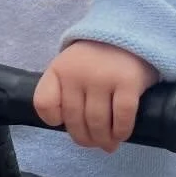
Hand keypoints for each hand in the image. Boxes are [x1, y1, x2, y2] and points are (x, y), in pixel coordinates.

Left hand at [34, 41, 156, 152]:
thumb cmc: (98, 57)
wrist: (131, 32)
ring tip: (108, 144)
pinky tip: (121, 135)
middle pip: (74, 120)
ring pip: (97, 122)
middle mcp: (78, 74)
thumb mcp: (72, 65)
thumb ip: (66, 91)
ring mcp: (103, 78)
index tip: (64, 122)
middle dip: (85, 138)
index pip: (44, 104)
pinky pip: (122, 117)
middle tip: (94, 144)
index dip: (53, 119)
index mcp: (59, 69)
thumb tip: (79, 132)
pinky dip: (121, 131)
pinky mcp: (128, 82)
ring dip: (102, 139)